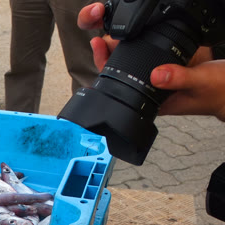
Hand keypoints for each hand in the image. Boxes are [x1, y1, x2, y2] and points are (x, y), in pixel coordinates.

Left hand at [78, 2, 224, 120]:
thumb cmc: (220, 91)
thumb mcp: (201, 80)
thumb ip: (180, 77)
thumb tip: (156, 74)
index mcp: (156, 101)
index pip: (122, 86)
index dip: (107, 68)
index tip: (100, 46)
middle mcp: (153, 92)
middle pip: (123, 74)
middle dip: (110, 56)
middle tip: (101, 38)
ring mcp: (160, 82)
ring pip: (134, 65)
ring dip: (123, 50)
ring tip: (111, 36)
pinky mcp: (170, 71)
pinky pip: (150, 58)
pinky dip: (141, 47)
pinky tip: (136, 36)